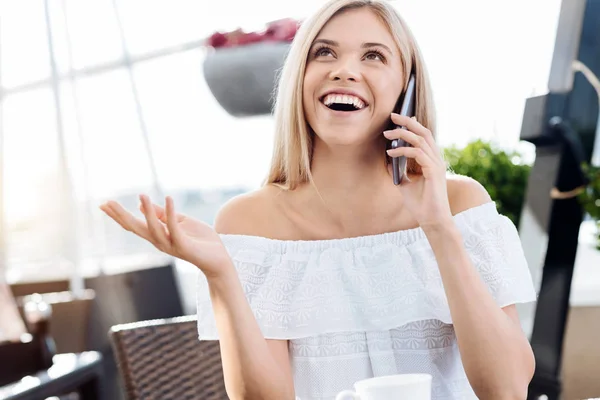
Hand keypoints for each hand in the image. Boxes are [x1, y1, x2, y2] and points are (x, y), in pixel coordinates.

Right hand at [99, 195, 231, 278]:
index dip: (119, 215)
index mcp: (158, 235)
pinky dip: (170, 213)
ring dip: (147, 211)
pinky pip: (175, 227)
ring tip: (141, 195)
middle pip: (136, 228)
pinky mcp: (184, 245)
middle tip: (106, 203)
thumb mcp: (181, 222)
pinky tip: (168, 199)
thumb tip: (143, 205)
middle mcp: (160, 241)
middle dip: (121, 216)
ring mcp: (171, 244)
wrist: (219, 259)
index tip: (103, 203)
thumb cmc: (201, 241)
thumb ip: (163, 215)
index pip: (134, 224)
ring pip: (154, 228)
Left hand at [384, 113, 452, 228]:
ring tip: (387, 134)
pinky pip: (417, 153)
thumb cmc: (420, 204)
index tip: (397, 119)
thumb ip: (397, 171)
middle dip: (408, 121)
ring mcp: (436, 164)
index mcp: (431, 160)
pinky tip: (390, 153)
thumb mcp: (404, 184)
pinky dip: (402, 151)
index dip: (412, 124)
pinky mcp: (434, 171)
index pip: (423, 136)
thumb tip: (386, 159)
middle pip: (423, 132)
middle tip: (392, 116)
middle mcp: (436, 159)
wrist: (431, 220)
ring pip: (420, 140)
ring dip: (402, 134)